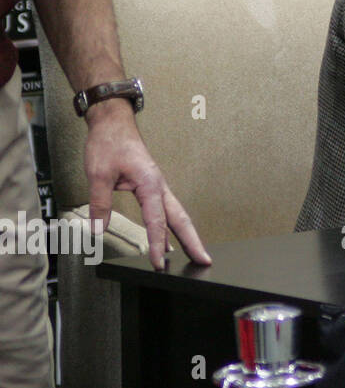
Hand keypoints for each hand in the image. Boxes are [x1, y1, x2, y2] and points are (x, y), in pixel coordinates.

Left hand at [83, 99, 210, 269]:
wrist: (113, 123)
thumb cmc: (109, 143)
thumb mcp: (98, 174)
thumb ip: (100, 204)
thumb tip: (98, 230)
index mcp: (150, 184)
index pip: (156, 221)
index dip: (158, 245)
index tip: (159, 264)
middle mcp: (159, 186)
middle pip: (181, 219)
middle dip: (193, 241)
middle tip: (204, 261)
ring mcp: (157, 186)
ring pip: (177, 215)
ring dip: (186, 235)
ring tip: (195, 255)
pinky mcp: (152, 186)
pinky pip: (166, 210)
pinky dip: (172, 226)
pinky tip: (169, 239)